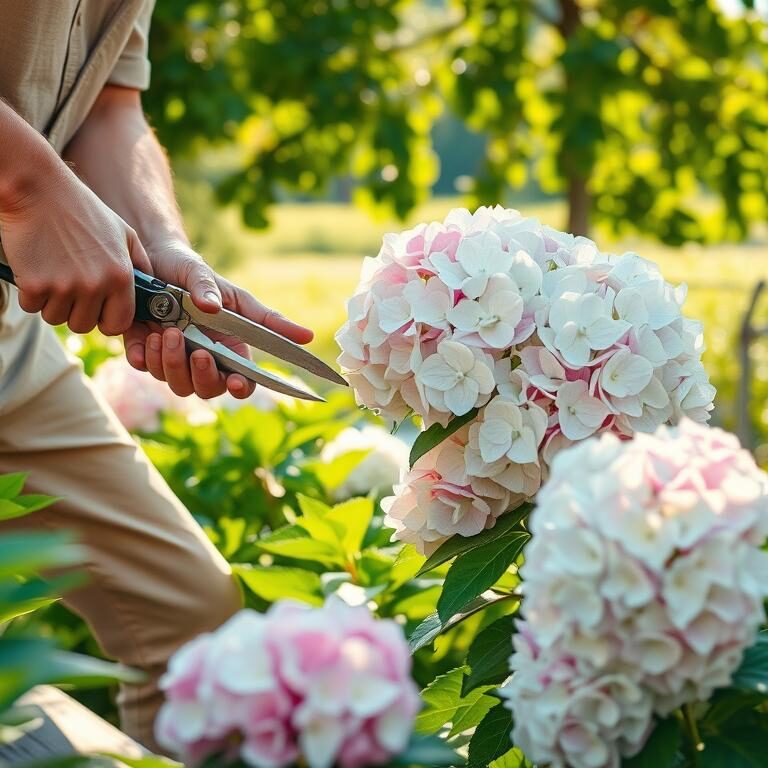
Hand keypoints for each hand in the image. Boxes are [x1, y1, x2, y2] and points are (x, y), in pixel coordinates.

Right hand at [0, 165, 150, 334]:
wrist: (38, 189)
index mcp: (121, 277)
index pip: (118, 324)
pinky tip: (35, 268)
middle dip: (76, 311)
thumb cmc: (82, 210)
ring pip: (57, 318)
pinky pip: (33, 307)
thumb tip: (151, 289)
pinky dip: (31, 294)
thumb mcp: (124, 233)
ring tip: (53, 273)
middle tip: (69, 285)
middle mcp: (96, 285)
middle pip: (84, 325)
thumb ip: (140, 264)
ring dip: (53, 303)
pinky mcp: (35, 285)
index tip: (98, 310)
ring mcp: (64, 287)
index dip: (107, 320)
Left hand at [123, 240, 313, 399]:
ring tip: (167, 333)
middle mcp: (201, 358)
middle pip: (207, 389)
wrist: (150, 255)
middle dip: (201, 374)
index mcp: (228, 347)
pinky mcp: (144, 351)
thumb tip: (306, 336)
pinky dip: (145, 356)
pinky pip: (145, 368)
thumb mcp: (232, 291)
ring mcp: (172, 357)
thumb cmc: (195, 272)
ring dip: (171, 362)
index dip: (240, 388)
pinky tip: (148, 336)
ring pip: (176, 383)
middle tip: (197, 349)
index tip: (235, 382)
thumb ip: (264, 315)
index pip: (240, 382)